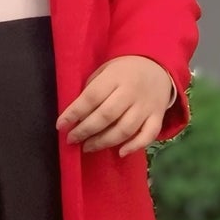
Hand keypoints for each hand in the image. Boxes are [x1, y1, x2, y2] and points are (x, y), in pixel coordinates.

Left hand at [56, 55, 176, 156]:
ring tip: (88, 147)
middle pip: (107, 116)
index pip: (92, 97)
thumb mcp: (105, 70)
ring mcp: (146, 106)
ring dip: (104, 142)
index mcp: (115, 77)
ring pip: (125, 129)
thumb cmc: (124, 71)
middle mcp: (131, 92)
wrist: (157, 67)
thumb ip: (92, 89)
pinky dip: (134, 146)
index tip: (61, 126)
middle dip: (85, 130)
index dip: (74, 113)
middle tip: (72, 139)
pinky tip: (120, 153)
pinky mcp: (158, 117)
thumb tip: (75, 115)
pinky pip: (148, 135)